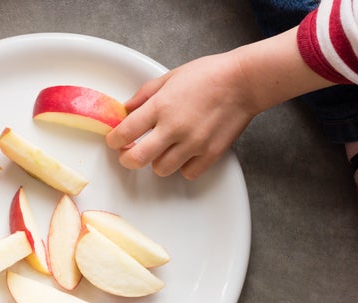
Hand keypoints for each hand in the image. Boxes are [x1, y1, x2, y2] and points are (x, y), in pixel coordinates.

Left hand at [106, 51, 257, 179]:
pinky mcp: (211, 153)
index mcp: (161, 106)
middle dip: (127, 159)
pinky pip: (187, 173)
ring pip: (161, 169)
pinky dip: (183, 166)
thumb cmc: (208, 75)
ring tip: (163, 149)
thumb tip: (126, 110)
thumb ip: (144, 95)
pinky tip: (184, 153)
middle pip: (137, 159)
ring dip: (157, 161)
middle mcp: (174, 127)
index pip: (125, 133)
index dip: (113, 141)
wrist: (244, 81)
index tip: (114, 141)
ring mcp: (193, 143)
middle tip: (129, 154)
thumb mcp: (169, 77)